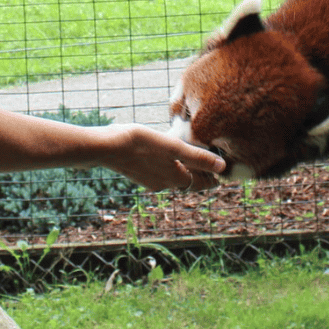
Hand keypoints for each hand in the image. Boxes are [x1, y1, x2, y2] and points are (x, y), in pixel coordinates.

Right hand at [92, 123, 225, 192]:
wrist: (106, 147)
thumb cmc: (140, 144)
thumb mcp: (172, 147)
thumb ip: (197, 157)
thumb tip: (222, 167)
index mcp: (175, 179)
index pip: (201, 183)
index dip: (213, 177)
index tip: (221, 170)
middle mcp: (163, 184)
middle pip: (188, 181)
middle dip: (199, 172)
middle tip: (208, 160)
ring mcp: (149, 180)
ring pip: (172, 176)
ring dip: (182, 168)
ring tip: (188, 153)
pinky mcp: (137, 172)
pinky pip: (159, 171)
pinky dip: (167, 164)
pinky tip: (162, 152)